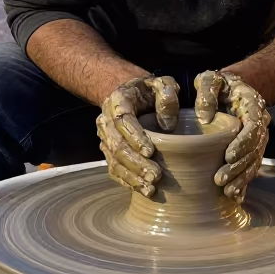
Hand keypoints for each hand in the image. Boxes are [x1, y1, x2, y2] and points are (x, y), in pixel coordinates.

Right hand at [96, 76, 178, 196]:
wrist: (129, 92)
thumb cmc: (149, 90)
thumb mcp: (161, 83)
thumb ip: (167, 95)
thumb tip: (169, 125)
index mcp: (118, 101)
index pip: (123, 120)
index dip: (135, 137)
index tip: (151, 152)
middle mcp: (106, 120)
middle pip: (117, 145)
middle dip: (136, 163)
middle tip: (156, 176)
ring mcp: (105, 137)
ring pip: (114, 160)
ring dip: (131, 176)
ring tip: (150, 189)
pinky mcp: (108, 150)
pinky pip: (113, 168)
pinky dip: (126, 181)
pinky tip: (140, 190)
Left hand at [195, 71, 269, 201]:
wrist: (232, 88)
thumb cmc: (219, 84)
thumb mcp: (210, 78)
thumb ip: (207, 90)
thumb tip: (204, 117)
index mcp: (252, 105)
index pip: (253, 126)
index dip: (243, 142)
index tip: (228, 156)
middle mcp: (260, 123)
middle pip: (255, 148)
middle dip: (239, 167)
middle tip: (220, 179)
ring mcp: (257, 137)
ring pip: (254, 160)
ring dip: (243, 178)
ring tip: (228, 192)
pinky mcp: (251, 148)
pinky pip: (252, 166)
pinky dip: (245, 181)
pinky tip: (236, 196)